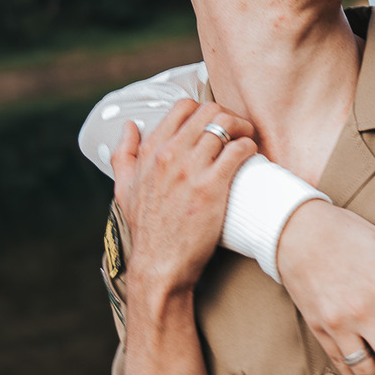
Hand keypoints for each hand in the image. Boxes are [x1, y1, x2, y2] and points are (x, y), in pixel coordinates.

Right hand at [111, 99, 256, 305]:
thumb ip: (124, 155)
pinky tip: (251, 156)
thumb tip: (129, 126)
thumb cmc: (146, 230)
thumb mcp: (124, 189)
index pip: (182, 107)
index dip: (204, 110)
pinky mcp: (211, 187)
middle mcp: (169, 155)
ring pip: (225, 125)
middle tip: (238, 130)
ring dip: (242, 129)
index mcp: (150, 152)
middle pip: (208, 111)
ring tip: (248, 141)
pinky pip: (238, 150)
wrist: (159, 266)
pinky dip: (249, 147)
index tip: (214, 123)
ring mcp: (190, 170)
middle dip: (228, 116)